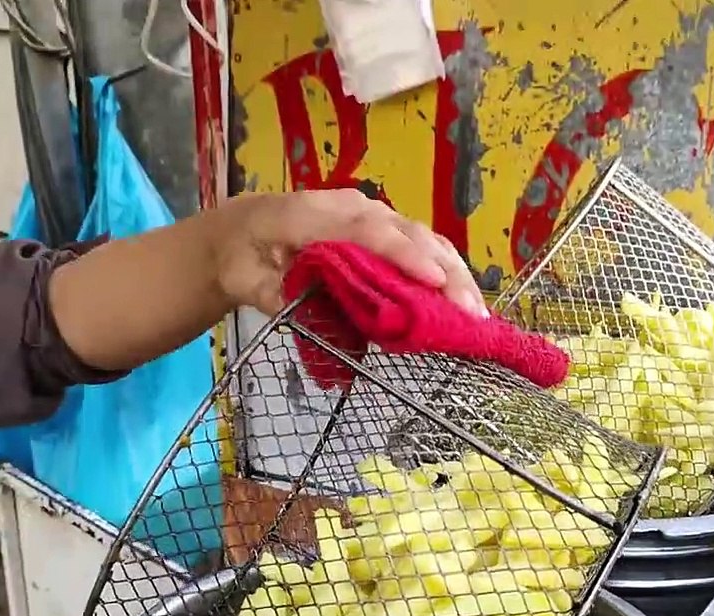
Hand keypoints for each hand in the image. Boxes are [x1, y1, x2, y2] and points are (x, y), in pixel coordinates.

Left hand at [207, 190, 486, 316]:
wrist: (238, 228)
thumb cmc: (241, 256)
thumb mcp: (243, 279)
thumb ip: (271, 293)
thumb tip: (305, 310)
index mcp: (310, 214)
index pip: (365, 232)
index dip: (402, 256)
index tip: (434, 282)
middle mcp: (346, 206)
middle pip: (404, 231)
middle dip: (442, 269)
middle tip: (469, 310)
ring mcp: (367, 212)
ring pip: (419, 235)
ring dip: (451, 270)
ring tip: (475, 310)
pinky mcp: (378, 225)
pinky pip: (416, 242)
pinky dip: (442, 266)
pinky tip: (461, 294)